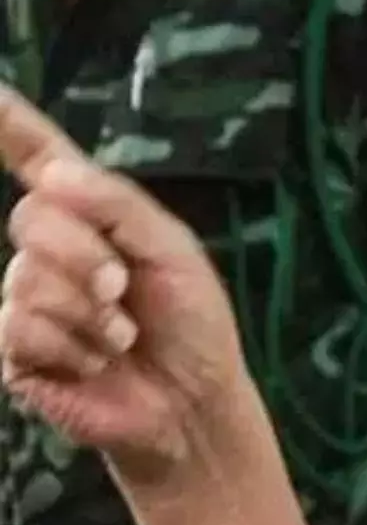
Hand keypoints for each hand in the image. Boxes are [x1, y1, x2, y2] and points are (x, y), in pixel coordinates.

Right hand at [0, 84, 247, 482]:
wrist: (191, 400)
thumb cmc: (191, 323)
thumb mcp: (172, 251)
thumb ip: (117, 206)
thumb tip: (53, 174)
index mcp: (92, 215)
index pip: (39, 158)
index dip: (10, 123)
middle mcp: (51, 250)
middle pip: (32, 217)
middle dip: (86, 255)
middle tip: (123, 290)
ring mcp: (25, 299)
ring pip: (25, 278)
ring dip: (86, 312)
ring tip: (120, 336)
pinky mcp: (14, 349)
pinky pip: (18, 328)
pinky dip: (70, 346)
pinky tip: (94, 362)